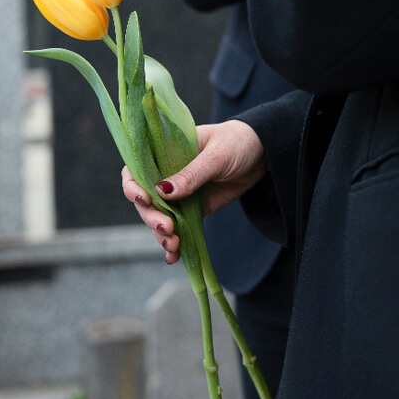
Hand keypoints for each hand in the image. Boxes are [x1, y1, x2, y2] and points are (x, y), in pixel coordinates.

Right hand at [121, 119, 266, 263]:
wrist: (265, 153)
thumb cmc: (238, 142)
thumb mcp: (215, 156)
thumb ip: (191, 174)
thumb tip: (161, 191)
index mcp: (165, 152)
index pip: (136, 170)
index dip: (133, 186)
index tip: (144, 200)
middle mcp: (167, 174)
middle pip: (146, 200)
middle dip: (151, 217)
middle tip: (167, 228)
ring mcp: (180, 194)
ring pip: (160, 218)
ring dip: (161, 235)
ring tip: (173, 246)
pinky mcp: (195, 210)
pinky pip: (179, 228)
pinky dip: (175, 243)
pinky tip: (174, 257)